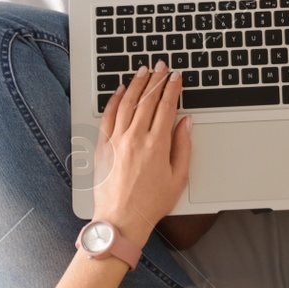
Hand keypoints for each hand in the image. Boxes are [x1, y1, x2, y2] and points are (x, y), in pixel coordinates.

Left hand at [91, 63, 191, 244]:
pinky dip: (115, 100)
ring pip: (127, 103)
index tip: (176, 77)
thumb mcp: (179, 177)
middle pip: (148, 100)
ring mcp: (117, 140)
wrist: (120, 220)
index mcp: (157, 145)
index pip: (167, 107)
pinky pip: (108, 116)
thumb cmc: (151, 204)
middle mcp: (136, 138)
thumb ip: (184, 146)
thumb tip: (186, 123)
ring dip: (137, 84)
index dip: (172, 88)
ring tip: (143, 71)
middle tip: (162, 67)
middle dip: (156, 80)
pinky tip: (121, 90)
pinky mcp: (102, 146)